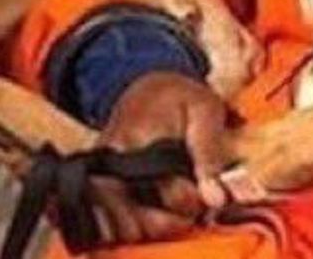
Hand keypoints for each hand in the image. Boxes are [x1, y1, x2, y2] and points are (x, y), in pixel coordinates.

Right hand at [89, 72, 229, 242]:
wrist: (145, 85)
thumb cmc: (178, 97)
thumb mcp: (206, 111)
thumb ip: (210, 155)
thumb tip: (215, 199)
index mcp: (142, 139)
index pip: (172, 194)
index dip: (195, 200)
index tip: (207, 190)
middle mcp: (114, 161)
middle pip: (142, 219)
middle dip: (173, 218)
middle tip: (189, 199)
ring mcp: (101, 175)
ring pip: (124, 227)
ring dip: (153, 223)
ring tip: (171, 201)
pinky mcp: (97, 184)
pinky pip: (110, 221)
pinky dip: (133, 222)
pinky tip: (152, 205)